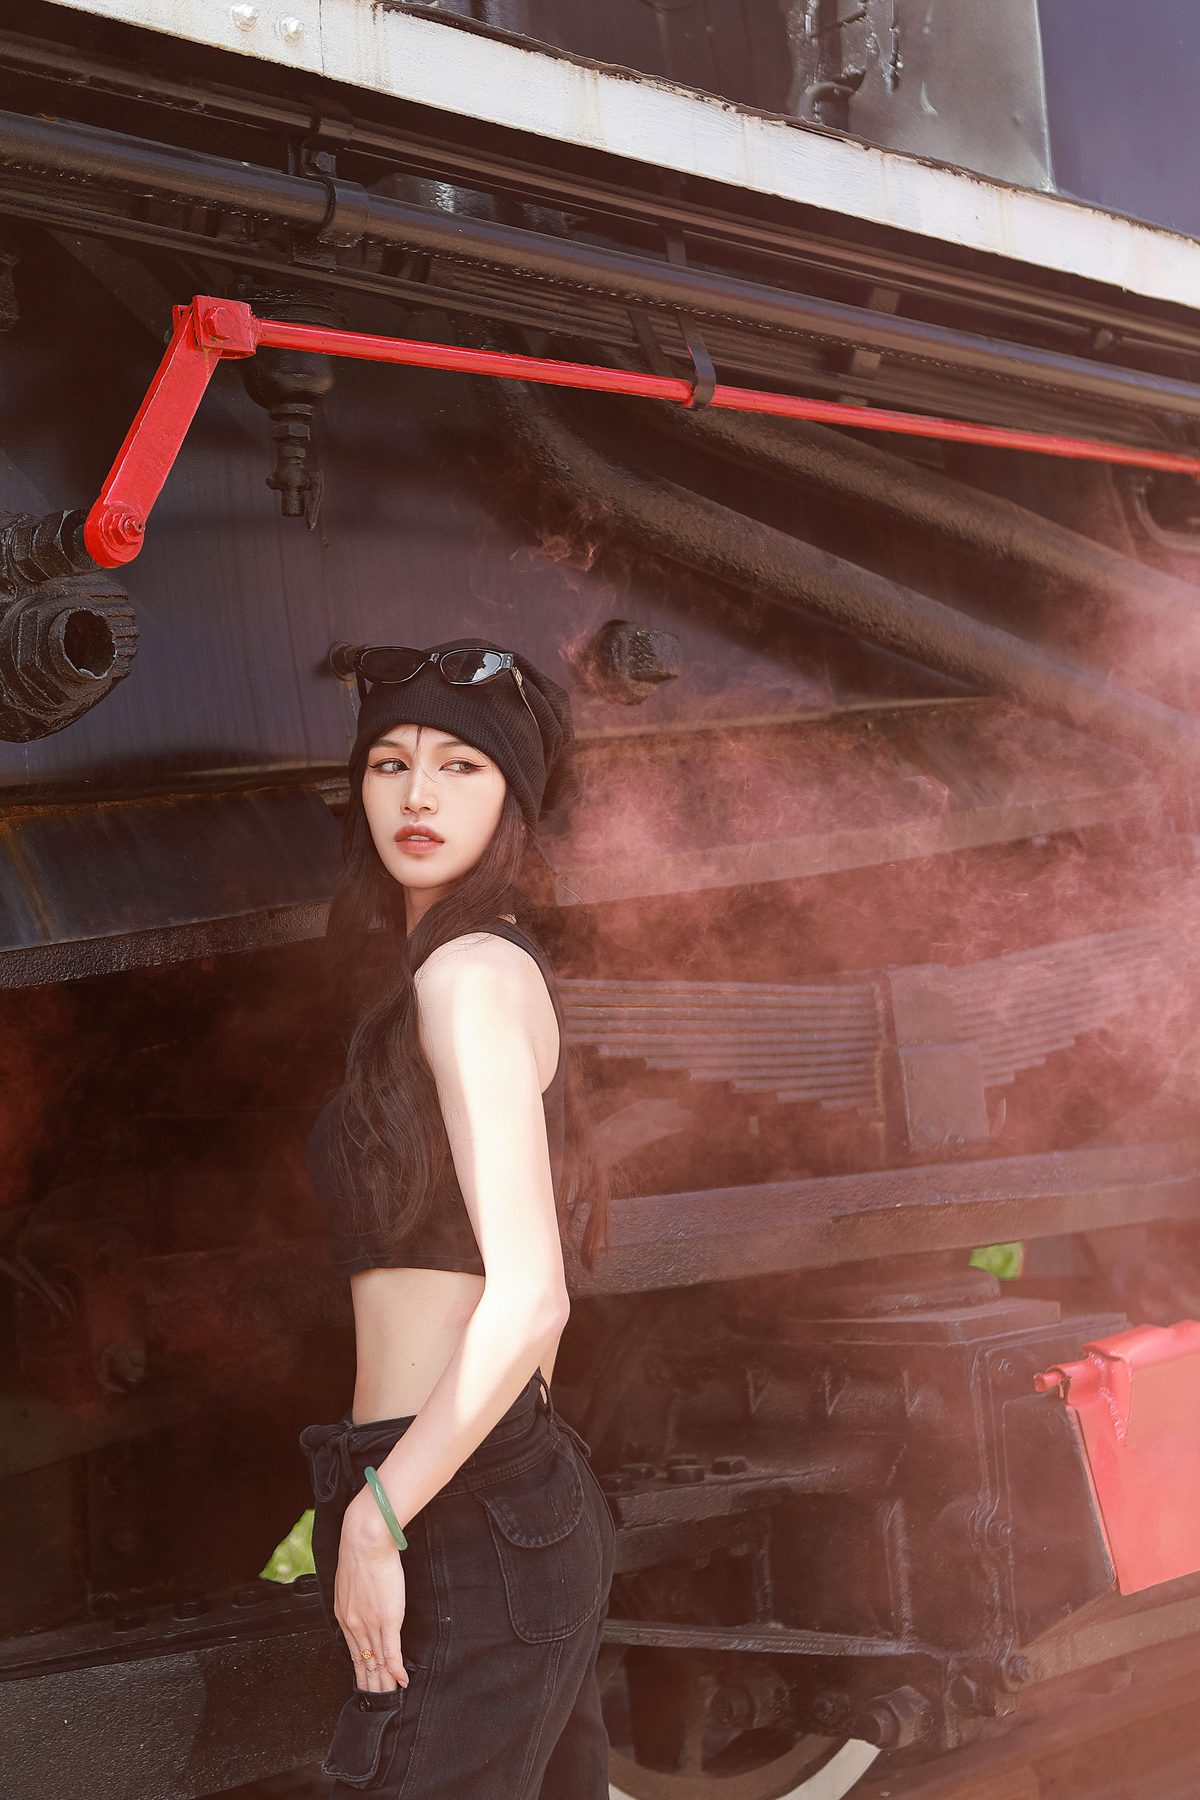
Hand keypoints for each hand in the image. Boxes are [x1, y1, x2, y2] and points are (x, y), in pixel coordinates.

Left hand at [335, 1489, 410, 1692]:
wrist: (366, 1540)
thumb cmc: (360, 1551)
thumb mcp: (350, 1578)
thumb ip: (355, 1595)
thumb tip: (363, 1600)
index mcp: (344, 1616)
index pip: (353, 1652)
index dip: (360, 1670)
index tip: (365, 1683)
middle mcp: (354, 1625)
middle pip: (363, 1662)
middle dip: (370, 1684)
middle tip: (375, 1703)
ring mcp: (371, 1624)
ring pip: (377, 1662)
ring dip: (383, 1683)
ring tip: (387, 1699)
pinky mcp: (387, 1620)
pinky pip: (391, 1652)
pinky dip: (396, 1669)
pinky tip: (400, 1682)